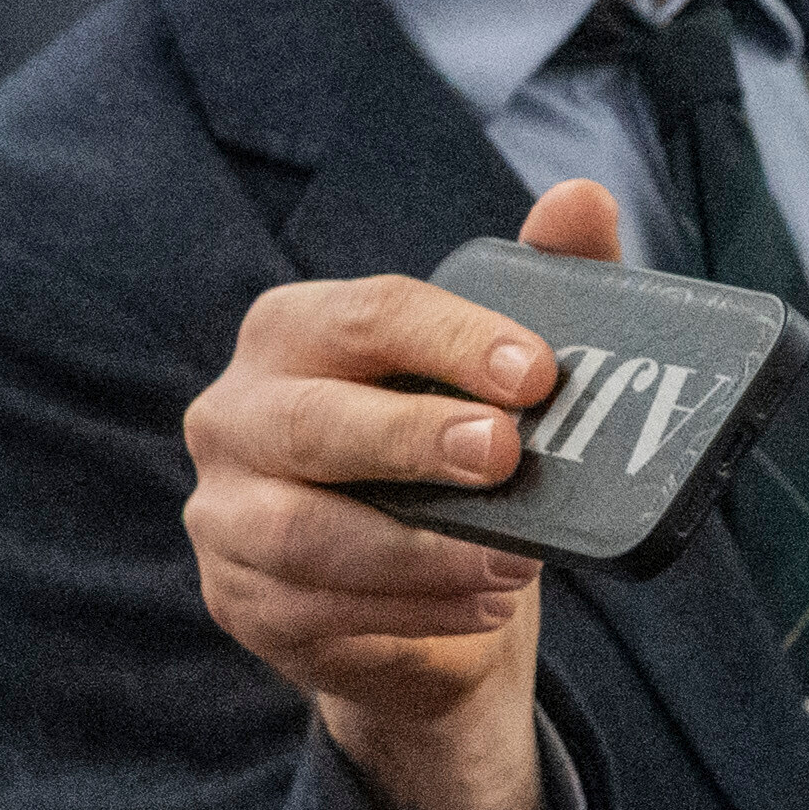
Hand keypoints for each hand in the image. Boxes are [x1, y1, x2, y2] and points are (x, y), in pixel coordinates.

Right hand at [175, 182, 628, 809]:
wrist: (419, 602)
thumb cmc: (450, 465)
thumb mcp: (500, 377)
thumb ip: (541, 284)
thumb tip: (584, 198)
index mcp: (294, 331)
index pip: (369, 315)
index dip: (454, 341)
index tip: (538, 377)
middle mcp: (236, 412)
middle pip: (316, 421)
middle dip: (415, 440)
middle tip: (506, 457)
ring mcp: (224, 512)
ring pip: (304, 532)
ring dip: (420, 550)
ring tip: (512, 562)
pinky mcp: (238, 600)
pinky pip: (314, 611)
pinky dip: (411, 611)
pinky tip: (481, 607)